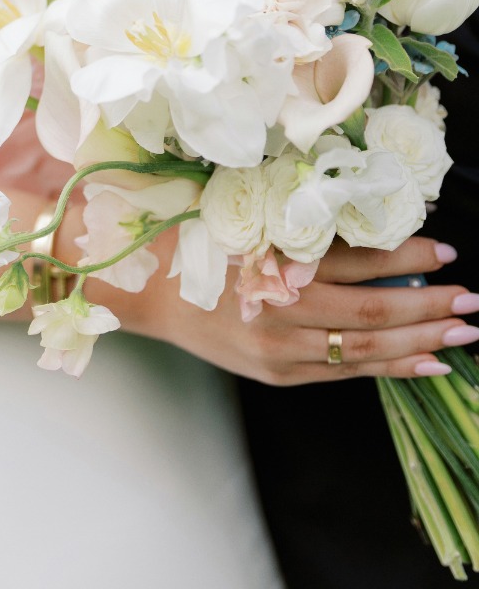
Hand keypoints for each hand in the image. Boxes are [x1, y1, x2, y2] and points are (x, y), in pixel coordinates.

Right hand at [89, 229, 478, 385]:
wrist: (142, 289)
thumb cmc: (194, 236)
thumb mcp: (246, 215)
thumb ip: (303, 223)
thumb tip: (372, 224)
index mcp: (274, 261)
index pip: (357, 263)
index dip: (407, 258)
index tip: (445, 250)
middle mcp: (280, 310)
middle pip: (373, 313)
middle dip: (430, 307)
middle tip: (472, 301)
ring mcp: (280, 350)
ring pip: (366, 350)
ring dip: (421, 342)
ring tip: (462, 334)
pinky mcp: (278, 373)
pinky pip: (344, 371)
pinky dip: (389, 367)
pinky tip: (423, 363)